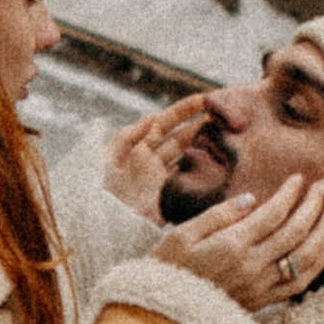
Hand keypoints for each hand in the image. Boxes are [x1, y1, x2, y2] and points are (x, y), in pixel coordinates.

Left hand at [105, 94, 216, 224]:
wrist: (95, 224)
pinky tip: (219, 167)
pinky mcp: (168, 201)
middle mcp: (152, 162)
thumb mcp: (106, 156)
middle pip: (181, 139)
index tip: (206, 100)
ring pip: (189, 160)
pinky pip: (189, 185)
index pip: (165, 122)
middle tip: (227, 118)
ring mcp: (162, 181)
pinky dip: (203, 176)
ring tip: (229, 138)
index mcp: (137, 147)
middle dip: (202, 127)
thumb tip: (153, 115)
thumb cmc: (94, 188)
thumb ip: (128, 134)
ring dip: (207, 150)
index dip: (184, 110)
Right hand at [149, 171, 323, 311]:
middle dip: (313, 207)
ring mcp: (260, 287)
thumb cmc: (166, 270)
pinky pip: (298, 284)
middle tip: (322, 187)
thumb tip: (251, 198)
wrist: (164, 317)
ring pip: (304, 258)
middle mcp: (251, 267)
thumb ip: (218, 215)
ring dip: (323, 233)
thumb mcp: (181, 235)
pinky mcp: (262, 302)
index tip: (299, 179)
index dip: (290, 194)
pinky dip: (316, 264)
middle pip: (295, 233)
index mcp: (230, 246)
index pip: (272, 214)